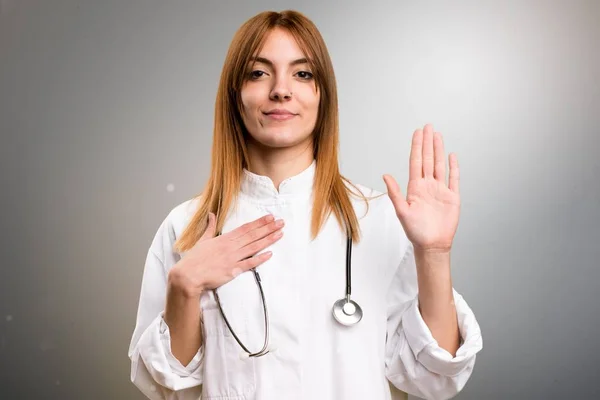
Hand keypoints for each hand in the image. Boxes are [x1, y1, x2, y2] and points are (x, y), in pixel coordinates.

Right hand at [168, 213, 283, 297]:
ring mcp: (232, 258)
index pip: (245, 228)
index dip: (259, 222)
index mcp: (224, 238)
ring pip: (254, 247)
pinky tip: (270, 254)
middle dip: (268, 228)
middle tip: (281, 222)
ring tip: (280, 234)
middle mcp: (230, 246)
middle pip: (253, 235)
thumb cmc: (194, 259)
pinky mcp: (233, 270)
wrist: (188, 276)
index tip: (270, 217)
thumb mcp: (202, 240)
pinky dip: (260, 258)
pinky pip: (249, 264)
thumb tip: (211, 214)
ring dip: (268, 240)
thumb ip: (209, 227)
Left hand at [383, 124, 459, 252]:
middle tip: (428, 127)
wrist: (432, 244)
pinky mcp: (452, 197)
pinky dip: (453, 167)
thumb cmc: (415, 231)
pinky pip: (454, 178)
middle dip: (427, 143)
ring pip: (439, 165)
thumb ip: (395, 192)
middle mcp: (427, 186)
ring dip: (439, 150)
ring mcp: (440, 190)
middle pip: (427, 159)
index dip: (417, 147)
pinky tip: (452, 156)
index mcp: (415, 188)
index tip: (417, 133)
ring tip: (438, 136)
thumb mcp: (402, 211)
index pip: (416, 162)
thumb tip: (385, 175)